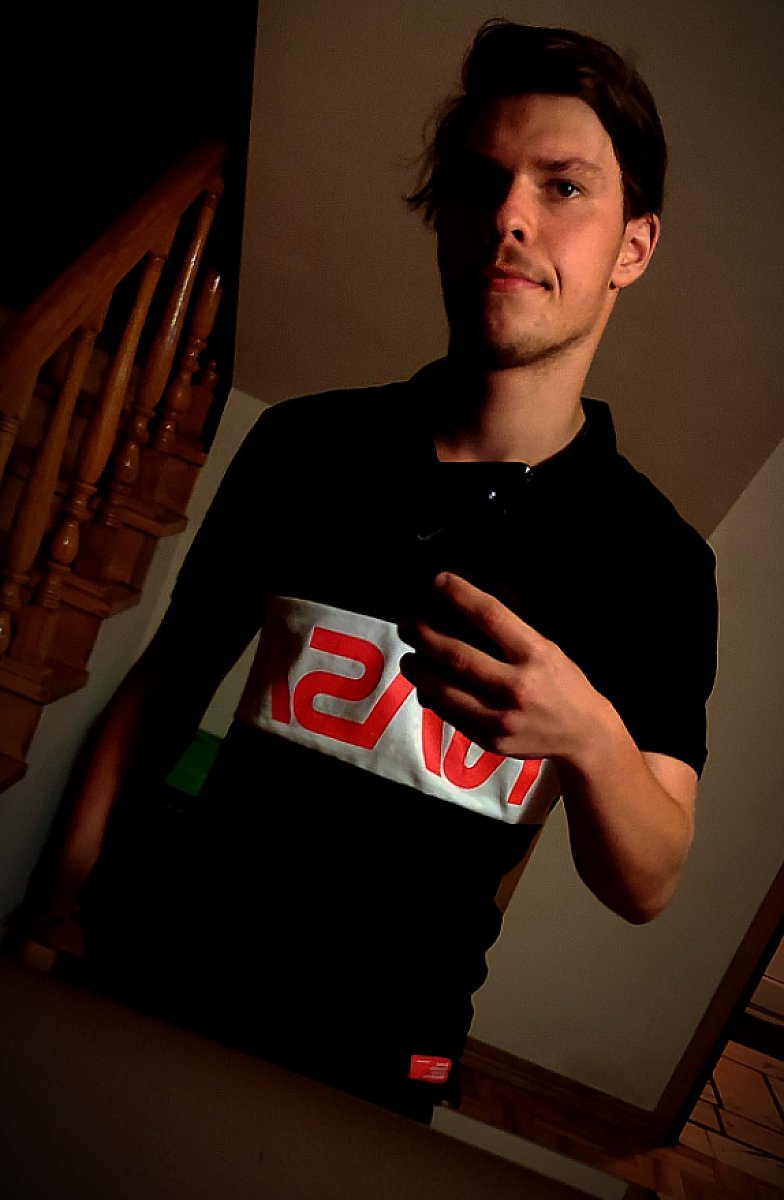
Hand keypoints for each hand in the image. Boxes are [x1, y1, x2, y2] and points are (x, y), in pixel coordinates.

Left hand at [398, 572, 612, 763]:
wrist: (584, 733)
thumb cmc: (561, 683)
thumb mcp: (545, 648)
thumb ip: (509, 634)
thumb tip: (461, 611)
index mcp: (535, 654)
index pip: (491, 615)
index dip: (460, 595)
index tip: (438, 581)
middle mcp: (518, 685)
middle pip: (458, 656)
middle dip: (424, 635)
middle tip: (407, 623)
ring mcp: (503, 717)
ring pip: (446, 691)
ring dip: (419, 671)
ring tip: (409, 657)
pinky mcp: (492, 740)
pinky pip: (451, 716)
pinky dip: (433, 698)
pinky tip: (425, 686)